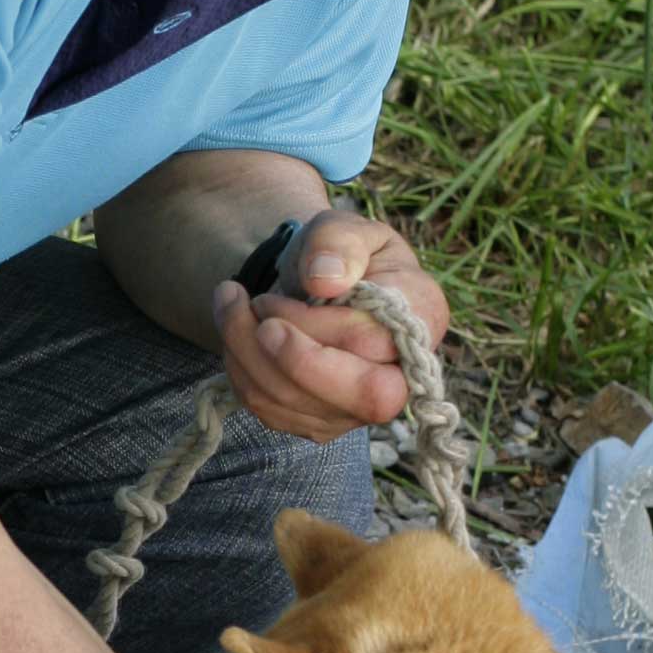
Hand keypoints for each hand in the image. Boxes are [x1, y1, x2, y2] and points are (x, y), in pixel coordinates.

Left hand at [212, 209, 449, 445]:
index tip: (271, 298)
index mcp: (421, 319)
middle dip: (290, 359)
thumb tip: (326, 281)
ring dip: (246, 352)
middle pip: (364, 398)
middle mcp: (402, 377)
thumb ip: (339, 242)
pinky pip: (271, 411)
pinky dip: (240, 369)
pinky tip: (236, 332)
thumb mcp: (343, 228)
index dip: (315, 325)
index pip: (373, 342)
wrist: (321, 285)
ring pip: (300, 405)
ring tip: (230, 301)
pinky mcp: (319, 423)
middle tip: (251, 310)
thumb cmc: (340, 255)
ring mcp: (359, 409)